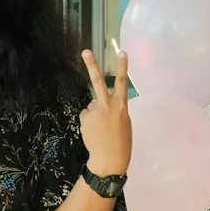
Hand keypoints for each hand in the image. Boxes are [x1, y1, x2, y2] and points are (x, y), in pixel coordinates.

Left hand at [80, 49, 130, 176]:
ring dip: (95, 114)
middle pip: (98, 81)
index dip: (123, 67)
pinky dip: (89, 121)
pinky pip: (86, 115)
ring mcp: (94, 111)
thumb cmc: (121, 142)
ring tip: (101, 129)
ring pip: (92, 105)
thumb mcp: (124, 122)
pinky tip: (94, 131)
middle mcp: (107, 105)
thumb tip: (101, 105)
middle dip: (92, 65)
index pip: (123, 82)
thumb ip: (115, 109)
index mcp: (122, 106)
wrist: (109, 159)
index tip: (123, 52)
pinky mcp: (84, 118)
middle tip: (85, 51)